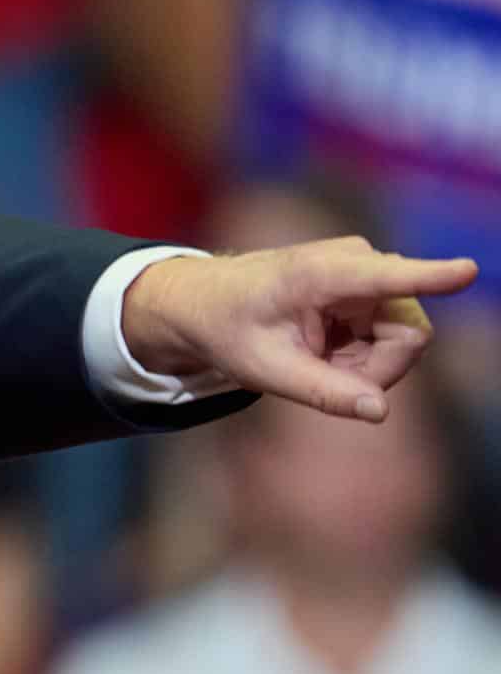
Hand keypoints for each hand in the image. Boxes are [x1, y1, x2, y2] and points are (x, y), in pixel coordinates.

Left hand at [122, 238, 478, 421]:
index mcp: (320, 274)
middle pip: (409, 335)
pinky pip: (392, 335)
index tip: (469, 269)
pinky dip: (360, 354)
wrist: (205, 302)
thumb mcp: (265, 369)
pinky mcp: (372, 285)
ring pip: (403, 339)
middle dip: (376, 369)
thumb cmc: (229, 330)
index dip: (433, 275)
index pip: (387, 276)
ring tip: (313, 358)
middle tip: (321, 376)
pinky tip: (322, 349)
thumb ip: (323, 392)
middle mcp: (353, 262)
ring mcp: (367, 272)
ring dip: (364, 363)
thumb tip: (380, 411)